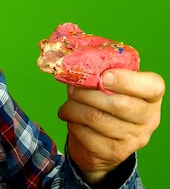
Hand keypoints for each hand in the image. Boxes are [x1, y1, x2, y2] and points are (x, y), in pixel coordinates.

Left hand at [58, 68, 164, 183]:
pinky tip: (71, 121)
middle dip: (87, 93)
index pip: (152, 86)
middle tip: (72, 90)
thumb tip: (75, 66)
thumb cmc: (103, 106)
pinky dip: (73, 125)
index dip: (126, 80)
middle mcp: (149, 119)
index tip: (103, 76)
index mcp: (151, 97)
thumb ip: (99, 74)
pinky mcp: (116, 153)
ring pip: (97, 118)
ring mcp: (134, 139)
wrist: (100, 145)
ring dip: (74, 109)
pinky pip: (87, 135)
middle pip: (118, 104)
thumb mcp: (107, 88)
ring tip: (66, 106)